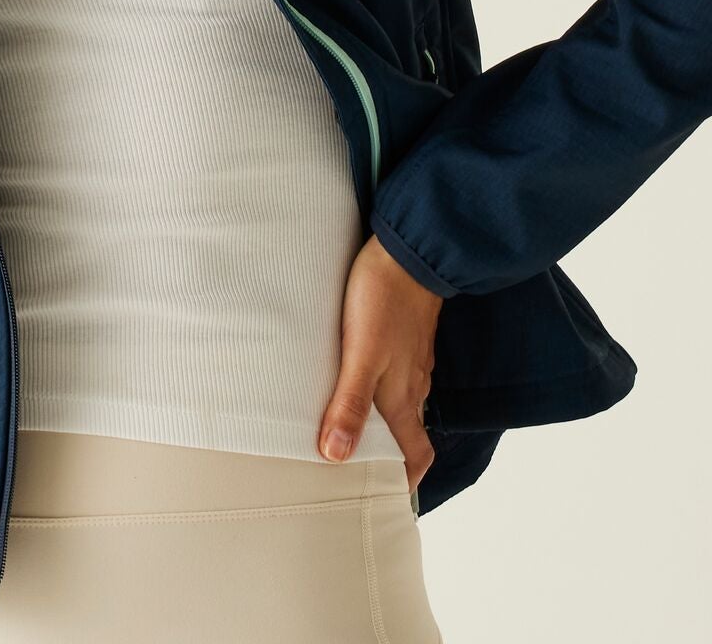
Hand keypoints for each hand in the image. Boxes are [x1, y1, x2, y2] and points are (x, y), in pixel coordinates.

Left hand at [318, 231, 441, 493]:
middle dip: (389, 456)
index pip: (416, 455)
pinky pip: (398, 376)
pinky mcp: (405, 336)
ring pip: (402, 403)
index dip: (404, 481)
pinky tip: (357, 379)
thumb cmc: (382, 300)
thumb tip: (336, 457)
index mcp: (404, 396)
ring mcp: (412, 359)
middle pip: (407, 433)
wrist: (407, 252)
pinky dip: (381, 390)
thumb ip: (350, 404)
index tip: (386, 499)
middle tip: (360, 470)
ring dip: (382, 422)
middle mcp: (413, 384)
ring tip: (351, 429)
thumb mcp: (361, 355)